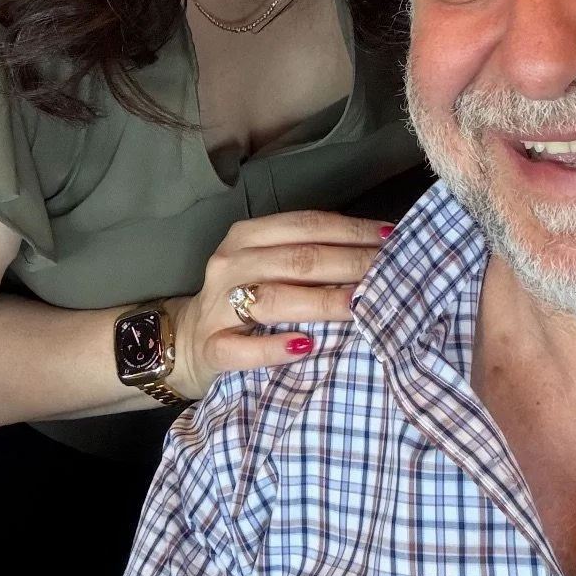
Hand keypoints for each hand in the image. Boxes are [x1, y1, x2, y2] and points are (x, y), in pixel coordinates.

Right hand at [164, 210, 391, 398]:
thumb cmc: (244, 299)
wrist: (183, 342)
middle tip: (391, 274)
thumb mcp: (269, 266)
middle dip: (350, 264)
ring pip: (274, 298)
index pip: (307, 225)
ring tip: (359, 306)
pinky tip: (306, 347)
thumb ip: (309, 255)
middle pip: (298, 260)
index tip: (392, 240)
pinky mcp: (211, 348)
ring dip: (322, 301)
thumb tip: (380, 249)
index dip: (352, 231)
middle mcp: (231, 264)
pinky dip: (274, 348)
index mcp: (248, 236)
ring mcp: (217, 307)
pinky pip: (242, 349)